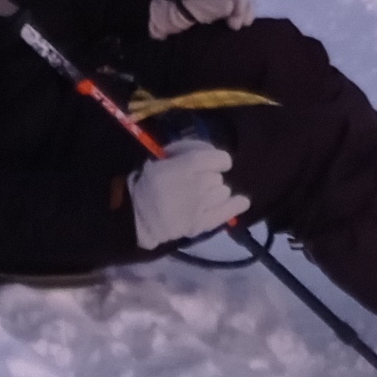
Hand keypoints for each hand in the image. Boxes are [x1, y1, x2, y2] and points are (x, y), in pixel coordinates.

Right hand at [129, 140, 245, 248]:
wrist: (135, 216)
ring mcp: (202, 206)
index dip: (218, 161)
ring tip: (203, 197)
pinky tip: (241, 202)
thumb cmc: (146, 184)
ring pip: (223, 192)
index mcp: (189, 165)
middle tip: (196, 184)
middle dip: (210, 178)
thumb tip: (207, 152)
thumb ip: (186, 152)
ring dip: (216, 193)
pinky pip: (227, 212)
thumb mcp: (161, 158)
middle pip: (219, 178)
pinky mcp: (202, 224)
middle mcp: (200, 184)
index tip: (212, 164)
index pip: (221, 159)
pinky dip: (236, 206)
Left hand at [146, 0, 252, 36]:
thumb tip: (232, 6)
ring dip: (245, 9)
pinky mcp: (216, 10)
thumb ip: (208, 7)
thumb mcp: (185, 10)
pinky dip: (241, 14)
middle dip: (242, 4)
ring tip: (245, 24)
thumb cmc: (166, 13)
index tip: (236, 19)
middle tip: (239, 25)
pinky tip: (242, 24)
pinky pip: (234, 8)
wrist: (152, 25)